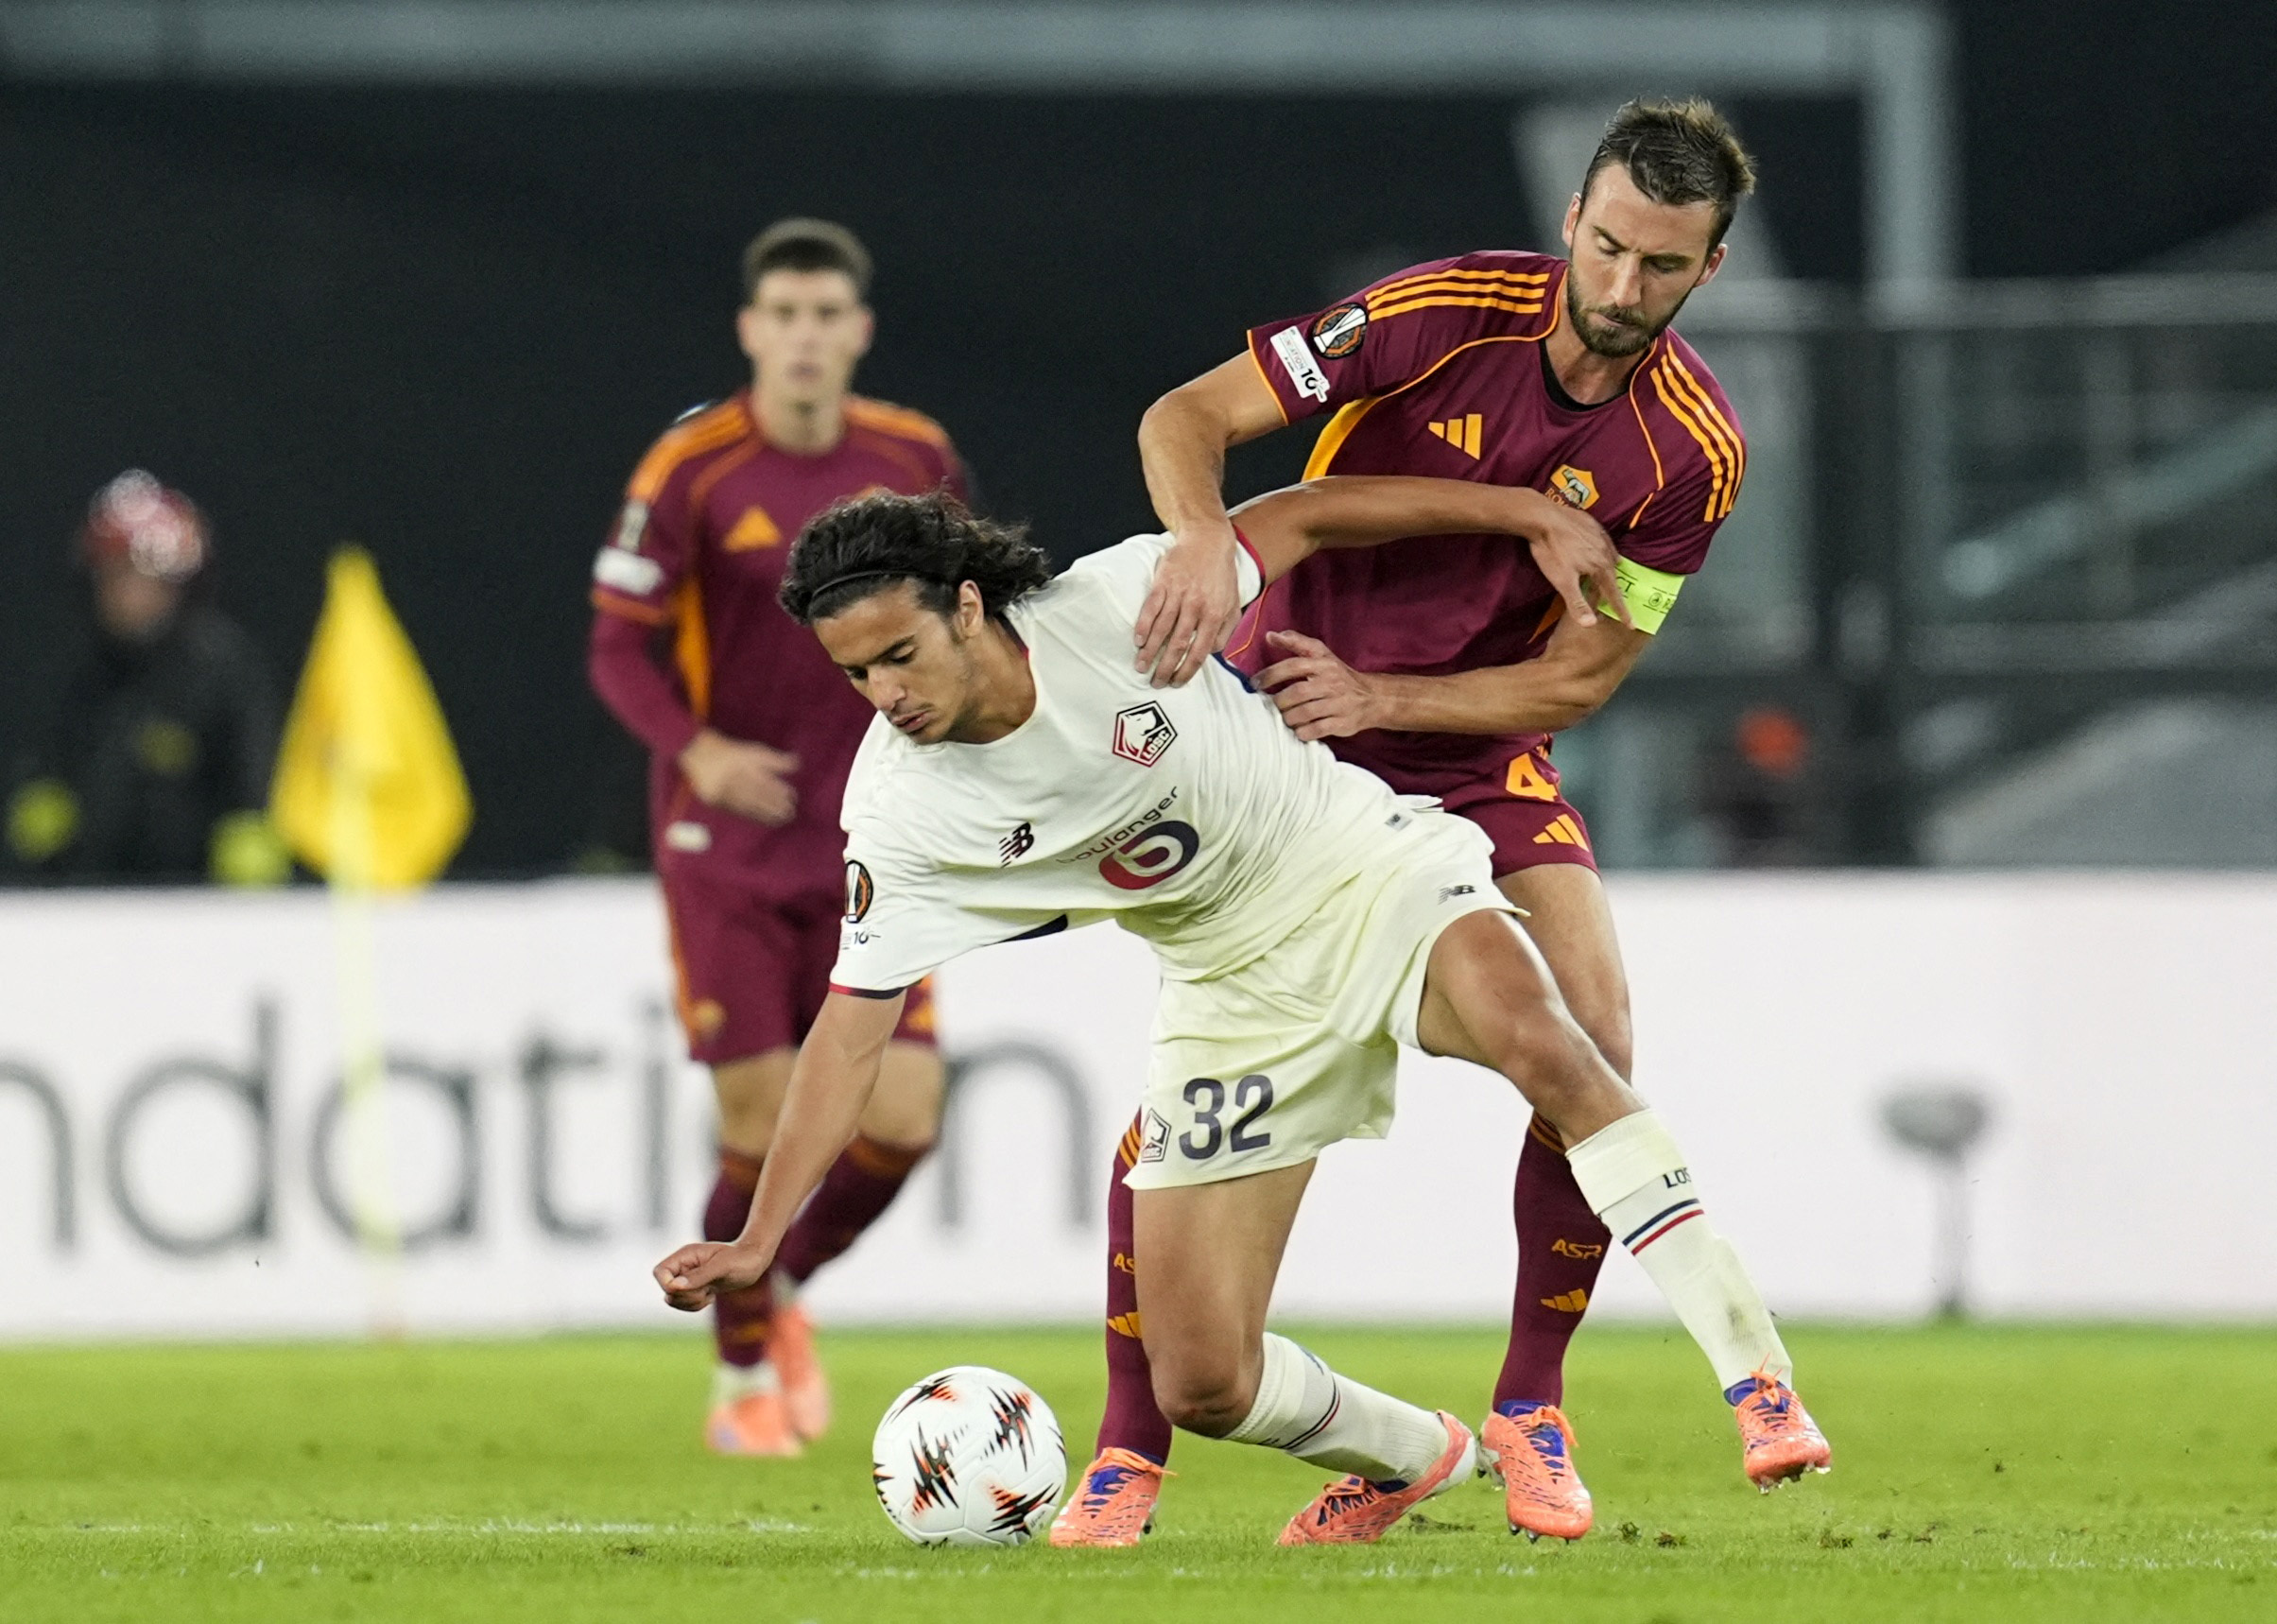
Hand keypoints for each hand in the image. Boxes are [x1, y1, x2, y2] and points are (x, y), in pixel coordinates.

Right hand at [653, 1239, 773, 1310]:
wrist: (754, 1261)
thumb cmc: (740, 1259)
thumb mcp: (721, 1267)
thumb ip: (698, 1276)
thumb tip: (675, 1286)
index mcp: (685, 1256)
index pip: (659, 1272)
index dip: (667, 1285)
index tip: (687, 1288)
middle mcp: (684, 1267)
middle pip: (667, 1290)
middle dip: (685, 1296)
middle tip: (706, 1290)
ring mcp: (688, 1278)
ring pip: (675, 1300)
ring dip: (691, 1302)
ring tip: (710, 1293)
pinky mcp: (696, 1288)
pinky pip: (685, 1305)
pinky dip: (696, 1306)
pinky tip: (711, 1296)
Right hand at [678, 729, 798, 824]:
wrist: (703, 757)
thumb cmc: (733, 755)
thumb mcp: (756, 753)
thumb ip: (777, 761)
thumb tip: (797, 763)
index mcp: (749, 769)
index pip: (768, 783)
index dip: (781, 791)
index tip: (793, 797)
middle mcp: (740, 782)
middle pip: (761, 796)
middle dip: (776, 805)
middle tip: (790, 813)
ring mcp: (730, 793)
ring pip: (751, 806)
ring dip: (767, 814)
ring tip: (781, 819)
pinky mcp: (720, 802)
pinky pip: (739, 811)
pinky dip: (753, 816)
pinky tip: (762, 820)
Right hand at [1135, 519, 1243, 687]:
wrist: (1208, 540)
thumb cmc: (1221, 575)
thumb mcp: (1233, 604)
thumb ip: (1226, 631)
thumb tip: (1212, 653)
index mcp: (1215, 615)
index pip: (1199, 651)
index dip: (1187, 671)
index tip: (1176, 683)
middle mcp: (1196, 606)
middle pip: (1178, 644)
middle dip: (1165, 667)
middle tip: (1156, 682)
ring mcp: (1178, 594)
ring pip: (1162, 629)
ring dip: (1150, 651)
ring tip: (1141, 667)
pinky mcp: (1163, 582)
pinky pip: (1151, 608)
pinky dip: (1143, 625)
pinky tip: (1137, 640)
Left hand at [1253, 629, 1387, 741]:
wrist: (1372, 697)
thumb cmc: (1338, 675)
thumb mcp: (1321, 654)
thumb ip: (1296, 643)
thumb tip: (1270, 635)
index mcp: (1324, 664)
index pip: (1294, 666)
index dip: (1271, 675)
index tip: (1255, 684)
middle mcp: (1332, 682)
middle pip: (1297, 693)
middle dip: (1278, 701)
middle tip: (1269, 706)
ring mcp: (1338, 704)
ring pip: (1304, 713)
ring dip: (1288, 718)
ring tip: (1282, 718)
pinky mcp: (1342, 723)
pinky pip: (1316, 730)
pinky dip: (1302, 732)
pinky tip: (1297, 730)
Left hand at [1521, 494, 1634, 630]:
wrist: (1543, 516)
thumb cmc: (1551, 551)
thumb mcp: (1562, 581)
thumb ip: (1577, 603)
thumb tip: (1591, 625)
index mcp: (1600, 567)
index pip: (1614, 594)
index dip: (1621, 611)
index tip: (1631, 624)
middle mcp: (1605, 551)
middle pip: (1612, 576)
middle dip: (1613, 591)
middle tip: (1614, 602)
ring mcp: (1599, 536)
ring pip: (1610, 557)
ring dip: (1611, 570)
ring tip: (1612, 577)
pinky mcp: (1591, 524)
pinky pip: (1604, 542)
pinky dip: (1605, 551)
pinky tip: (1600, 550)